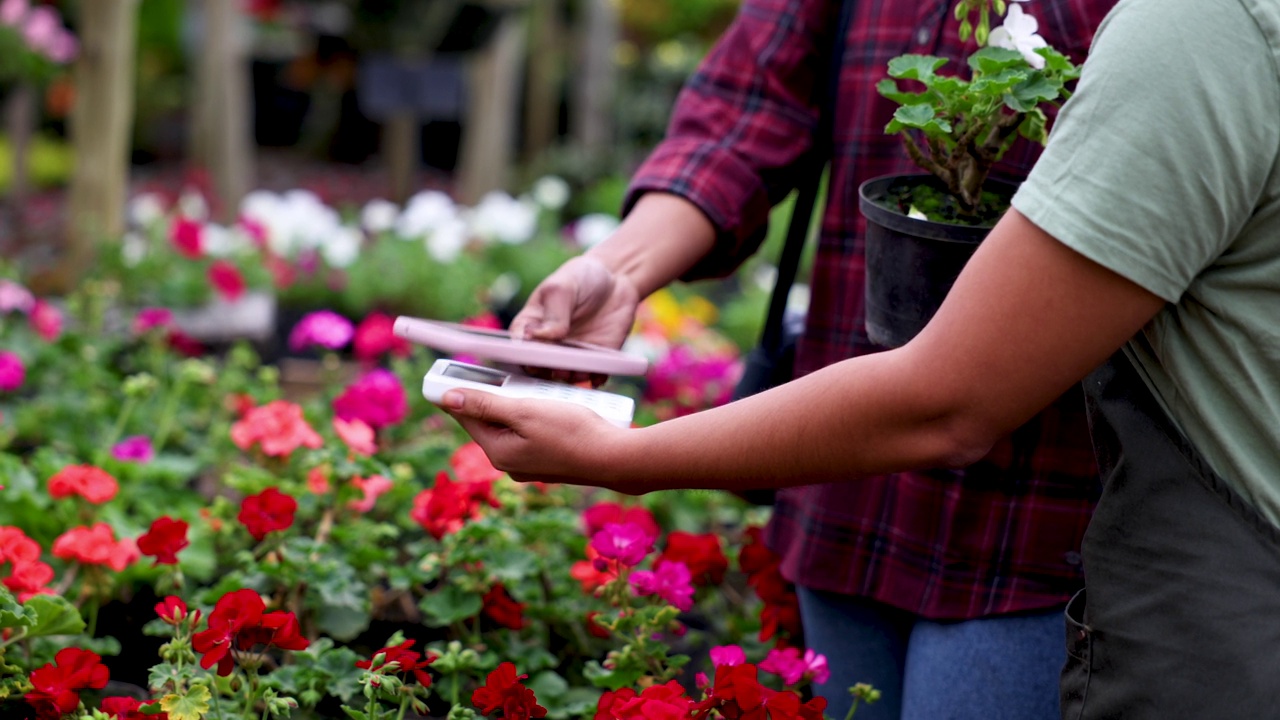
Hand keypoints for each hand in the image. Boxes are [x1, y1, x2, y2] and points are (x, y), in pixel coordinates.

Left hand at [438, 388, 643, 492]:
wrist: (615, 458)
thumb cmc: (572, 432)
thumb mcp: (525, 411)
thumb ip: (486, 404)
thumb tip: (448, 398)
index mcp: (498, 452)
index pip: (466, 417)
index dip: (458, 392)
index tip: (451, 373)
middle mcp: (510, 463)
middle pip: (490, 421)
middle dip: (494, 396)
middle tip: (502, 374)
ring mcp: (530, 465)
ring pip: (513, 426)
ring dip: (518, 404)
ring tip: (533, 387)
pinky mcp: (548, 461)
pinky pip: (531, 434)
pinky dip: (535, 416)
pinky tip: (552, 404)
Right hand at [508, 256, 639, 383]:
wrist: (616, 282)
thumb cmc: (581, 278)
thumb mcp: (562, 287)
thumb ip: (552, 312)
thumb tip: (539, 336)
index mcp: (531, 325)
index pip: (519, 346)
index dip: (523, 354)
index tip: (531, 354)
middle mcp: (548, 346)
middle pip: (540, 367)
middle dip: (547, 370)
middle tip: (556, 365)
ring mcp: (571, 356)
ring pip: (565, 376)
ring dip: (570, 377)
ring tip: (578, 370)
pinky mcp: (595, 361)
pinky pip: (592, 378)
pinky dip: (593, 381)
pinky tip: (597, 375)